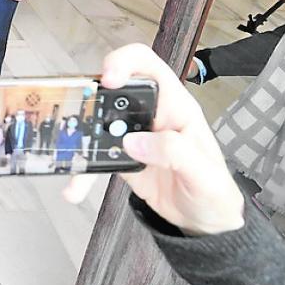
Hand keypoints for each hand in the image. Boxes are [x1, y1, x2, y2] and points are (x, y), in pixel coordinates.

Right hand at [62, 44, 244, 236]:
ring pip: (98, 121)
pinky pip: (95, 156)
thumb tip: (133, 142)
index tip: (110, 79)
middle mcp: (150, 114)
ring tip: (70, 153)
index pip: (148, 65)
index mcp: (174, 106)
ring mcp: (133, 135)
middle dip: (91, 97)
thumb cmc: (214, 192)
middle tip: (80, 114)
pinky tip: (76, 187)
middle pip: (113, 88)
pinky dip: (83, 171)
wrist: (205, 222)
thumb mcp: (205, 174)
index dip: (126, 63)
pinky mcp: (121, 157)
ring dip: (80, 136)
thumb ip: (175, 152)